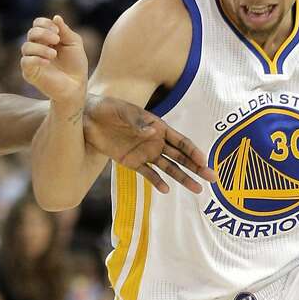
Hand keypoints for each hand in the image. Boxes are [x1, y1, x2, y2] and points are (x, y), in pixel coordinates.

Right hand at [20, 15, 87, 108]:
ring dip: (41, 48)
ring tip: (54, 55)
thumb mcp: (74, 44)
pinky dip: (36, 59)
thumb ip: (65, 31)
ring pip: (26, 47)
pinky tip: (48, 62)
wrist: (76, 87)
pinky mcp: (29, 73)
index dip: (45, 24)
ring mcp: (32, 60)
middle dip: (43, 33)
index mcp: (46, 38)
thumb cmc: (76, 65)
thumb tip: (56, 17)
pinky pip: (25, 61)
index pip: (37, 24)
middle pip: (31, 33)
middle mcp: (37, 47)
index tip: (58, 32)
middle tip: (57, 40)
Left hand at [82, 95, 215, 194]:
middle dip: (197, 168)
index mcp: (157, 126)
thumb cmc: (107, 109)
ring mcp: (145, 153)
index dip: (193, 152)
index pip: (180, 141)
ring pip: (169, 168)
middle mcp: (155, 141)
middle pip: (180, 157)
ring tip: (197, 190)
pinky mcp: (132, 162)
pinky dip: (157, 182)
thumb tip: (153, 133)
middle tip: (212, 179)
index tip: (205, 162)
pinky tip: (167, 190)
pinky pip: (148, 174)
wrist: (86, 118)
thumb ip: (137, 123)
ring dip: (183, 178)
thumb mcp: (122, 112)